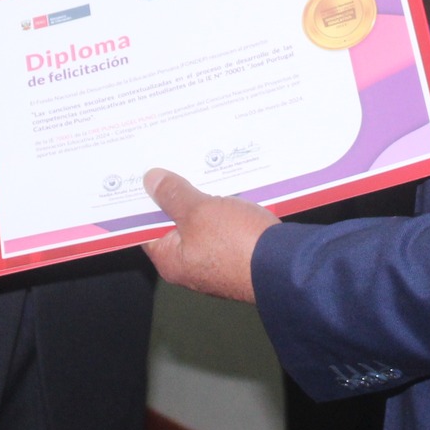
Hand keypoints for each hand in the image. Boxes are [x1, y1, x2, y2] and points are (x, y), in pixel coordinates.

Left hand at [141, 168, 277, 303]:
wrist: (285, 265)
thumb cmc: (236, 244)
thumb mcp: (199, 211)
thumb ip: (173, 195)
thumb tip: (151, 181)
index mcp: (171, 260)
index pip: (147, 228)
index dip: (144, 201)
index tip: (144, 176)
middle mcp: (191, 265)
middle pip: (176, 224)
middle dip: (177, 195)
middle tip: (173, 163)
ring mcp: (217, 261)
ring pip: (204, 223)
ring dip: (204, 199)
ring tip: (203, 167)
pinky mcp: (240, 254)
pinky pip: (226, 227)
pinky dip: (225, 208)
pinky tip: (230, 186)